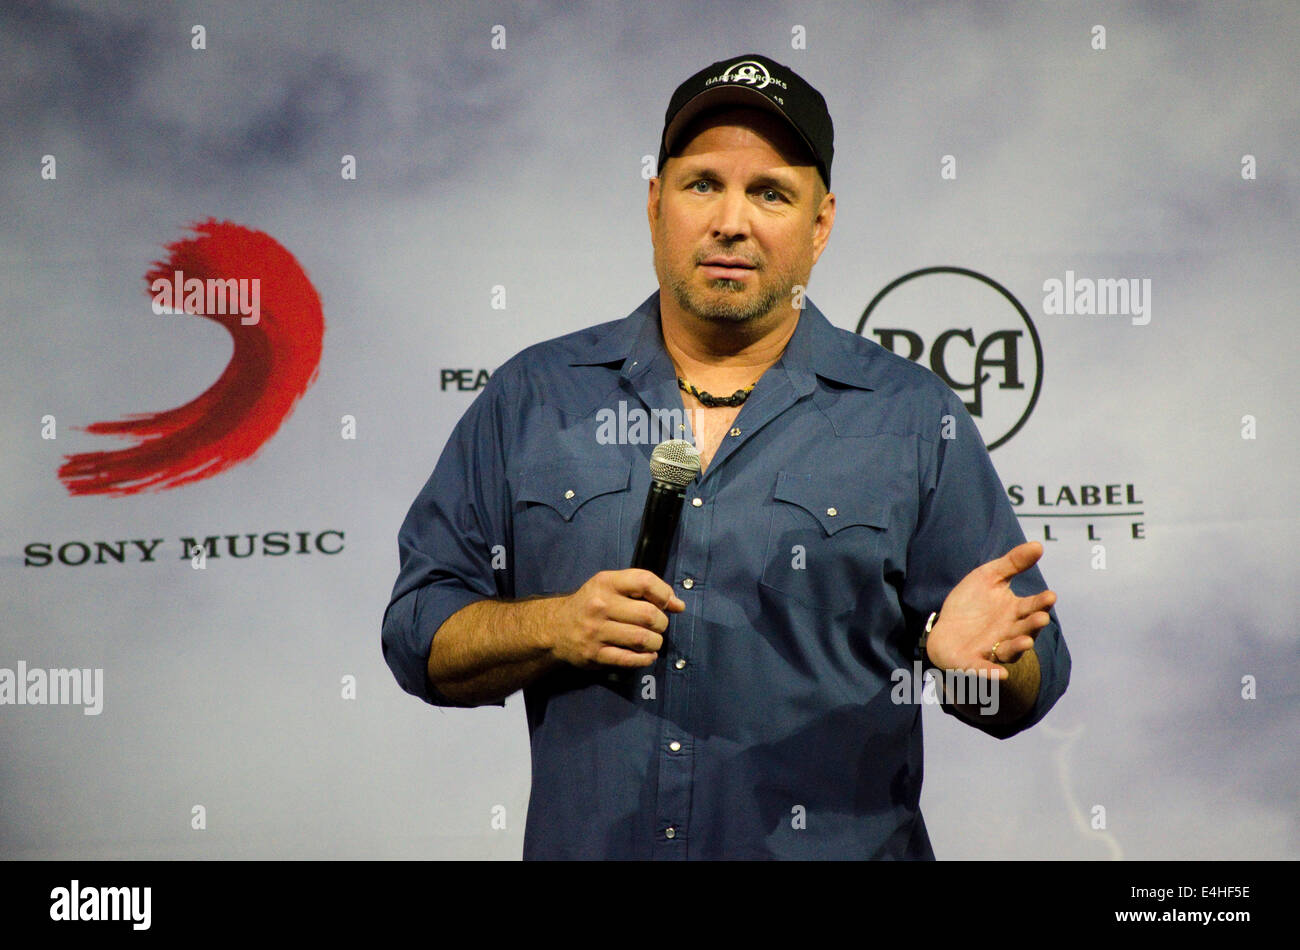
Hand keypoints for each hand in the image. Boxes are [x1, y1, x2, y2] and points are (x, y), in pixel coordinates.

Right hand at [548, 569, 684, 668]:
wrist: (556, 627)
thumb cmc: (591, 604)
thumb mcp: (611, 586)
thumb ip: (644, 590)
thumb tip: (678, 605)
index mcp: (606, 583)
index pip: (644, 581)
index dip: (664, 594)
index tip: (669, 603)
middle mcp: (600, 605)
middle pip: (648, 614)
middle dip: (662, 623)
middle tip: (658, 625)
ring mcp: (596, 631)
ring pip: (642, 639)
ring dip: (656, 642)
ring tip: (652, 641)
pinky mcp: (594, 654)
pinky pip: (630, 660)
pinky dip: (645, 659)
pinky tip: (646, 654)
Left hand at [926, 541, 1056, 679]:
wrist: (943, 628)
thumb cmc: (971, 602)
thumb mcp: (989, 577)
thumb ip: (1012, 563)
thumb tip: (1039, 545)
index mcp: (1014, 612)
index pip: (1031, 606)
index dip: (1041, 602)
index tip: (1050, 595)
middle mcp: (1008, 633)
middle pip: (1024, 629)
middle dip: (1033, 624)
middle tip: (1041, 617)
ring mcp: (992, 649)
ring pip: (1009, 650)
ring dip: (1019, 646)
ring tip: (1027, 642)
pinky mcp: (973, 663)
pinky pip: (984, 669)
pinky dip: (992, 672)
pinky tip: (1001, 674)